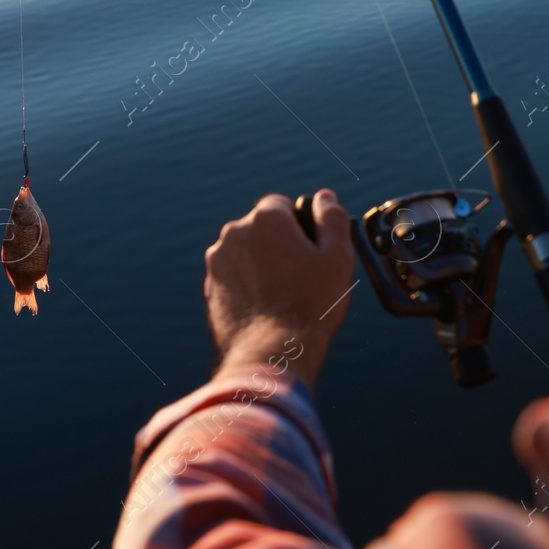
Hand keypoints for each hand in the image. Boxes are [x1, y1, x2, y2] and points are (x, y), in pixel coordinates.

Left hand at [204, 189, 354, 391]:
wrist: (271, 352)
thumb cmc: (310, 304)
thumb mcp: (338, 257)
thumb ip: (333, 218)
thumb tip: (324, 197)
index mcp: (266, 218)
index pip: (282, 205)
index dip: (300, 226)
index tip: (312, 251)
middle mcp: (235, 232)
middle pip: (262, 228)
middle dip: (279, 243)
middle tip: (302, 275)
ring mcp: (218, 261)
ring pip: (246, 252)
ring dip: (262, 263)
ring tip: (284, 295)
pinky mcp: (211, 287)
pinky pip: (234, 276)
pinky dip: (248, 284)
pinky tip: (266, 307)